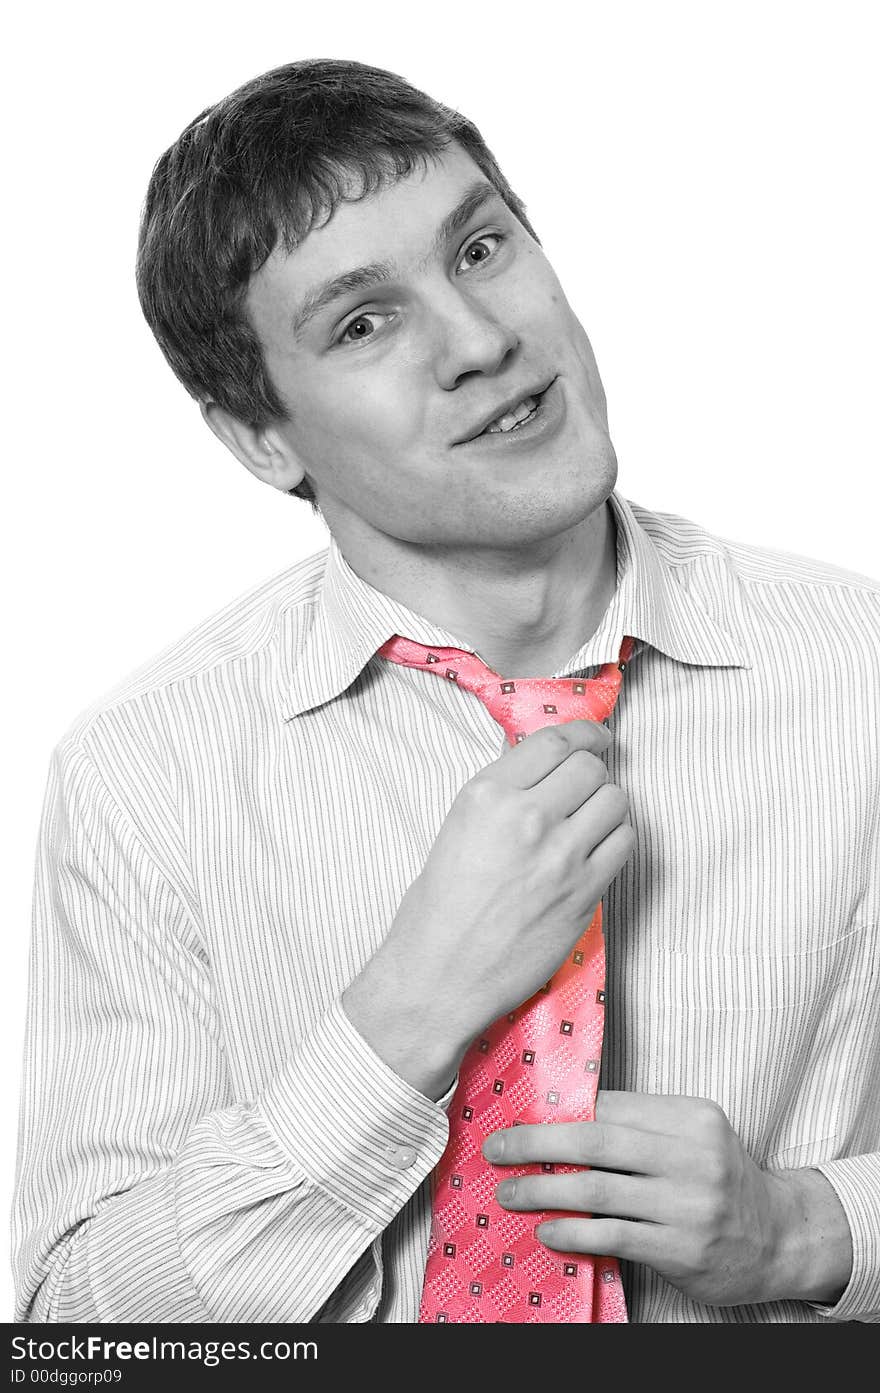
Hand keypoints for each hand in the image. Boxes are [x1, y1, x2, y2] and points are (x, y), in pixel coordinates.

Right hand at [343, 720, 634, 1096]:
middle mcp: (527, 817)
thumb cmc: (438, 910)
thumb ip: (503, 793)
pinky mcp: (585, 892)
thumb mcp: (458, 829)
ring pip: (615, 800)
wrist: (440, 977)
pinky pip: (625, 843)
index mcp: (487, 795)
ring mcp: (561, 856)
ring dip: (607, 805)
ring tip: (591, 821)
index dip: (584, 734)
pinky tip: (598, 850)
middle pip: (591, 767)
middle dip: (592, 772)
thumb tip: (541, 765)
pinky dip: (617, 839)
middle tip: (586, 788)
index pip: (555, 741)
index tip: (595, 738)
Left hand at [483, 1091, 852, 1306]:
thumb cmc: (720, 1181)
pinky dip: (572, 1231)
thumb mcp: (693, 1138)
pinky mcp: (682, 1248)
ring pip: (597, 1189)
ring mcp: (690, 1203)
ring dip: (543, 1190)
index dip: (558, 1110)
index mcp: (692, 1117)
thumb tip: (560, 1118)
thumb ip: (641, 1126)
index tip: (519, 1115)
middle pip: (596, 1139)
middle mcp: (694, 1156)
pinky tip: (548, 1229)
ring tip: (510, 1193)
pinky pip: (612, 1235)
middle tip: (498, 1148)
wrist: (780, 1239)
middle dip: (536, 1143)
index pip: (610, 1105)